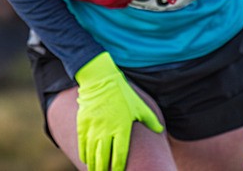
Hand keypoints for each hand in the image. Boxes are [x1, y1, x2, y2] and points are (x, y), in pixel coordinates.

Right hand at [75, 52, 163, 170]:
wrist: (100, 81)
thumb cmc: (122, 95)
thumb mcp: (139, 106)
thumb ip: (150, 120)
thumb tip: (160, 130)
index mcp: (122, 127)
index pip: (119, 154)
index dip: (118, 167)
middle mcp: (106, 130)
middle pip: (103, 158)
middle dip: (104, 170)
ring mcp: (93, 128)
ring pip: (91, 154)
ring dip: (93, 166)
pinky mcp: (82, 125)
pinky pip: (82, 146)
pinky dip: (84, 156)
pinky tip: (87, 161)